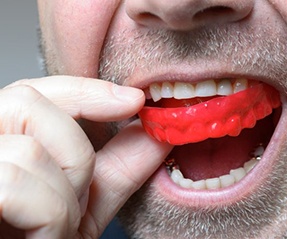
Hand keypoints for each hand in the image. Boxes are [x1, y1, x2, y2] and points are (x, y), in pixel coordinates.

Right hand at [0, 76, 171, 237]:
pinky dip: (46, 216)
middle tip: (75, 199)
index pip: (35, 90)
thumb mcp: (81, 207)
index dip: (86, 89)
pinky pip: (14, 182)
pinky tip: (38, 238)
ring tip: (51, 229)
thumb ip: (116, 168)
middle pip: (28, 103)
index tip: (134, 101)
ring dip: (62, 199)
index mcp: (0, 142)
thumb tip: (154, 134)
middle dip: (74, 155)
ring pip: (28, 150)